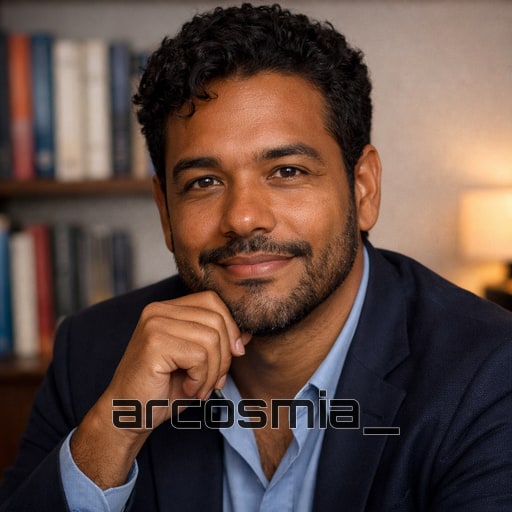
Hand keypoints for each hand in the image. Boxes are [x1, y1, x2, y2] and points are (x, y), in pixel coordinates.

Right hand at [108, 290, 250, 427]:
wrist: (128, 415)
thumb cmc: (163, 390)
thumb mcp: (199, 363)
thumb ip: (221, 344)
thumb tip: (247, 333)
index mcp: (167, 309)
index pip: (212, 301)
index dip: (230, 327)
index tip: (232, 356)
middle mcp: (158, 310)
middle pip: (216, 319)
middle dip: (224, 356)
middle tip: (214, 381)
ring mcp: (154, 324)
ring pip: (211, 338)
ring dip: (213, 371)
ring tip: (200, 388)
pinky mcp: (154, 343)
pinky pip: (199, 356)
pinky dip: (202, 378)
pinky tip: (189, 389)